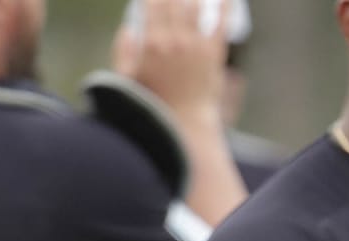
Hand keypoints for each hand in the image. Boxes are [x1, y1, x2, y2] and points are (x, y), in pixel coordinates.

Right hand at [112, 0, 229, 124]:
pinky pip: (221, 24)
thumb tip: (128, 28)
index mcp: (151, 42)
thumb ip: (123, 51)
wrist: (185, 121)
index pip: (152, 3)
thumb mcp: (126, 78)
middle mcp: (175, 40)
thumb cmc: (152, 102)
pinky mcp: (214, 54)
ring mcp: (197, 46)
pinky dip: (225, 7)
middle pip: (174, 1)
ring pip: (196, 7)